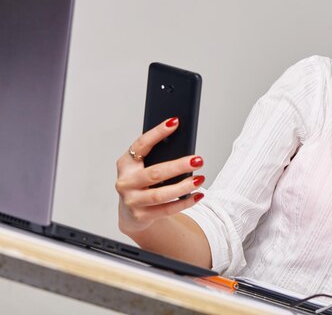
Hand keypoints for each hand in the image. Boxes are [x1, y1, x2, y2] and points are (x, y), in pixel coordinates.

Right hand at [115, 117, 204, 234]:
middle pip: (154, 173)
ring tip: (200, 179)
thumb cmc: (143, 182)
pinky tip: (198, 195)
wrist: (131, 213)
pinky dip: (185, 202)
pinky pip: (167, 209)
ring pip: (160, 195)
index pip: (141, 145)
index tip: (175, 122)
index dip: (157, 133)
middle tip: (198, 160)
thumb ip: (157, 156)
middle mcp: (125, 182)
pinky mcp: (141, 216)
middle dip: (178, 166)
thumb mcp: (144, 166)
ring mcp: (132, 201)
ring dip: (183, 187)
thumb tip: (183, 142)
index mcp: (125, 163)